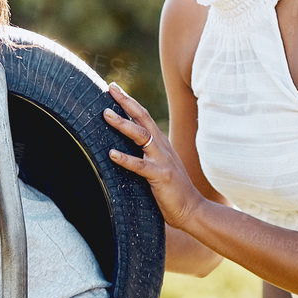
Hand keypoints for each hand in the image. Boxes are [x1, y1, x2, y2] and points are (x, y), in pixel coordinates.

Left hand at [103, 82, 203, 229]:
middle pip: (142, 118)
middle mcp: (161, 147)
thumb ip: (146, 154)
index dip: (129, 101)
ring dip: (122, 124)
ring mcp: (162, 160)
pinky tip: (111, 154)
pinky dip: (125, 158)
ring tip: (106, 114)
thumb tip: (123, 146)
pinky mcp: (160, 176)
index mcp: (160, 143)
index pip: (143, 116)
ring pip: (141, 136)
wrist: (192, 209)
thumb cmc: (171, 190)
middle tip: (110, 88)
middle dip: (125, 102)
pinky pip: (140, 165)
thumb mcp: (158, 166)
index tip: (114, 88)